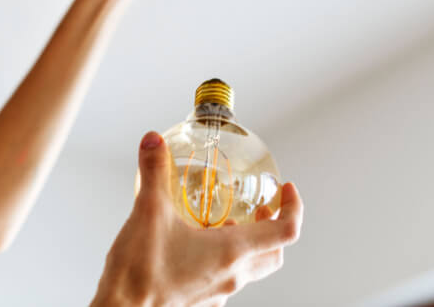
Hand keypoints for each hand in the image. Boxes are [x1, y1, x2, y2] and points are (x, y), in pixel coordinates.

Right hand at [91, 132, 303, 306]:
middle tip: (263, 208)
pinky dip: (223, 261)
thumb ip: (154, 172)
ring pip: (250, 269)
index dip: (294, 208)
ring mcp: (217, 292)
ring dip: (248, 245)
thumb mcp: (148, 211)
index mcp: (230, 252)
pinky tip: (197, 248)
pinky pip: (224, 280)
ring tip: (226, 223)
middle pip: (274, 254)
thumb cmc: (140, 274)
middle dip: (275, 228)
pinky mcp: (200, 301)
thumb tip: (154, 142)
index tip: (287, 191)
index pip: (285, 232)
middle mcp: (231, 275)